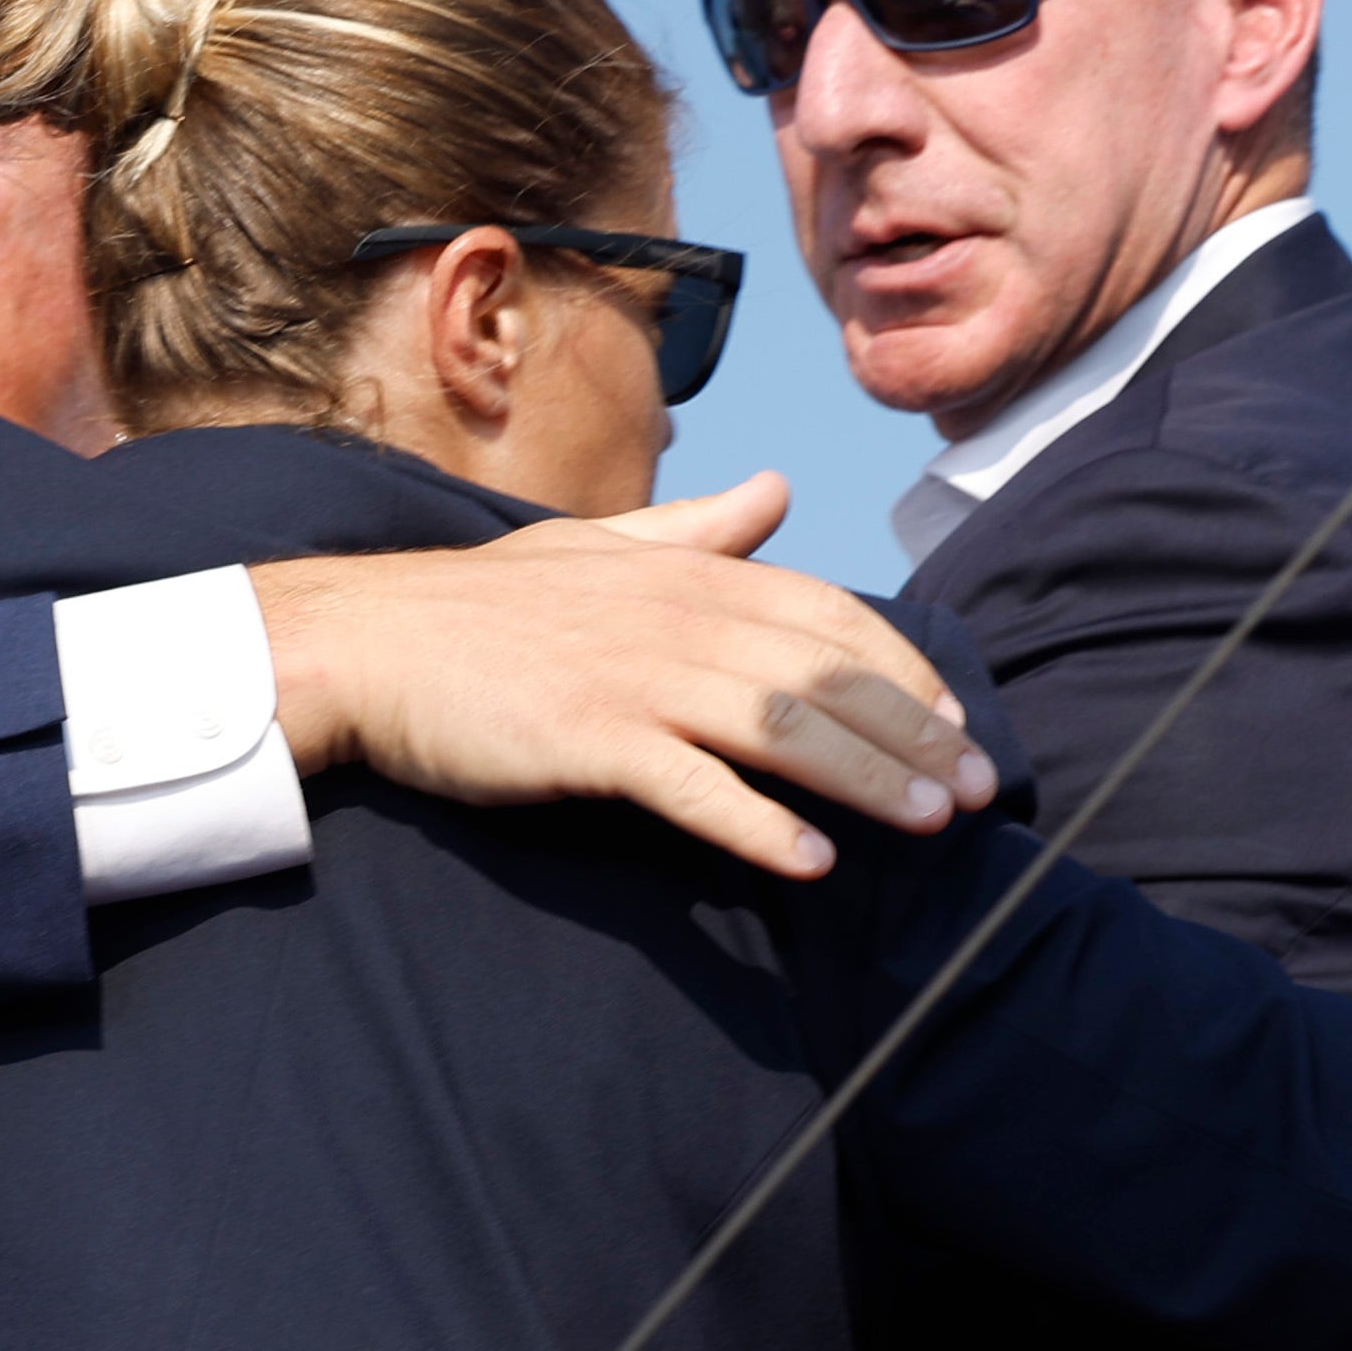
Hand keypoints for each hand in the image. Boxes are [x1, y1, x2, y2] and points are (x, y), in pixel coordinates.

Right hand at [249, 512, 998, 879]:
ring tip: (930, 826)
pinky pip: (691, 787)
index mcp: (686, 574)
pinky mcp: (587, 740)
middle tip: (980, 793)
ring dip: (866, 777)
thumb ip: (698, 529)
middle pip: (826, 675)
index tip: (956, 721)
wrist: (371, 642)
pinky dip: (756, 824)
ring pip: (781, 727)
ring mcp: (633, 679)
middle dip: (915, 734)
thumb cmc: (483, 606)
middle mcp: (675, 618)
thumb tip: (779, 489)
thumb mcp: (598, 548)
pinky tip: (809, 861)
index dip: (905, 667)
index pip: (828, 614)